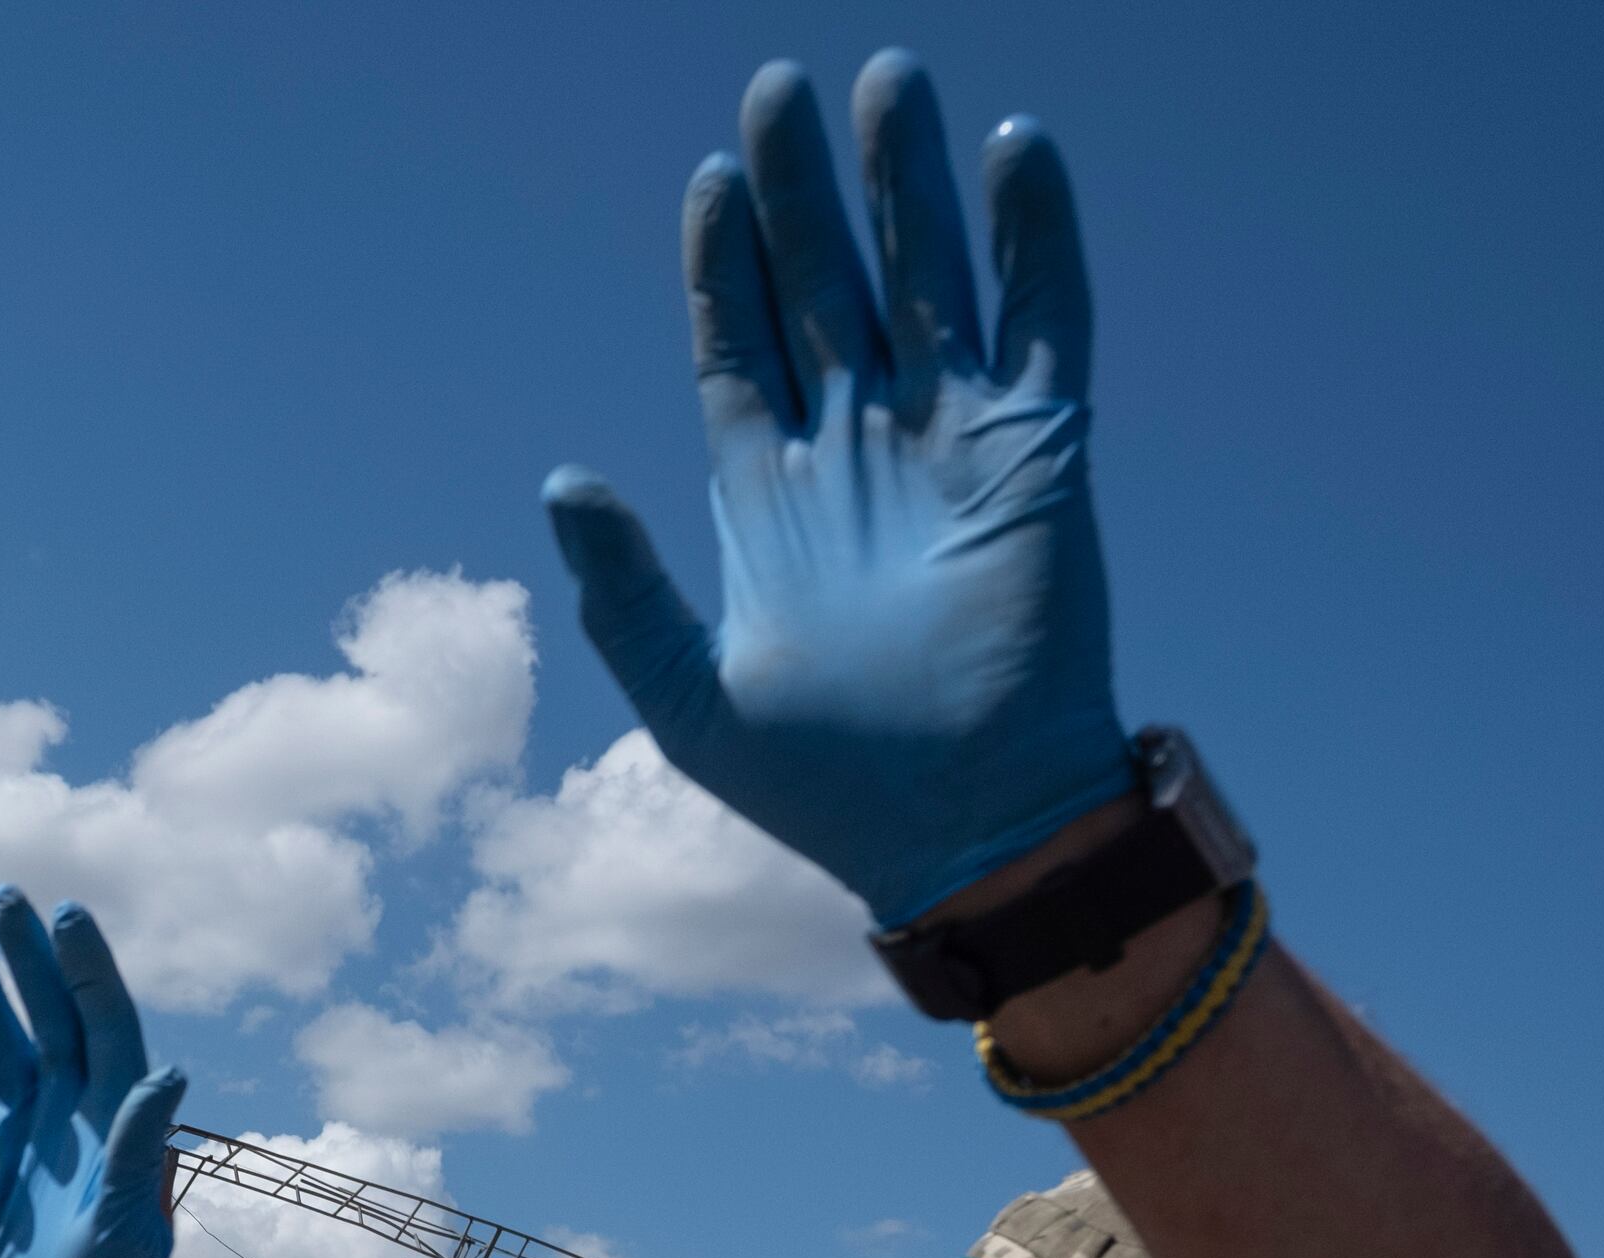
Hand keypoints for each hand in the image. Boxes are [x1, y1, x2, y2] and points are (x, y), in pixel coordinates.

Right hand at [0, 889, 189, 1257]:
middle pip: (50, 1018)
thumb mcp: (131, 1225)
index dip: (86, 969)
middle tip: (3, 896)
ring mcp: (27, 1138)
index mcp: (118, 1118)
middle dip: (28, 960)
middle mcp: (72, 1115)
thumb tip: (167, 1070)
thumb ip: (137, 1146)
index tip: (65, 915)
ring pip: (2, 1049)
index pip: (104, 1023)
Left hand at [540, 52, 1128, 927]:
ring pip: (925, 277)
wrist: (962, 832)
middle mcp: (857, 448)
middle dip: (801, 189)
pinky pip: (1043, 318)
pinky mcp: (1038, 449)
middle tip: (778, 86)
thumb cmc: (824, 788)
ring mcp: (950, 438)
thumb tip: (560, 482)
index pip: (739, 344)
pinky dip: (1033, 236)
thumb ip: (622, 593)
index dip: (727, 261)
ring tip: (887, 80)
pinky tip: (1012, 150)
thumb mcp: (687, 699)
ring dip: (905, 183)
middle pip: (822, 283)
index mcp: (768, 496)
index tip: (712, 178)